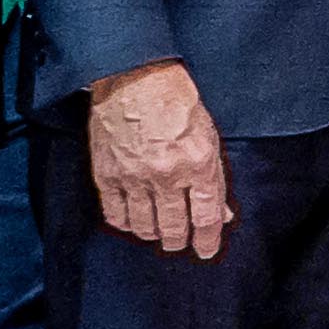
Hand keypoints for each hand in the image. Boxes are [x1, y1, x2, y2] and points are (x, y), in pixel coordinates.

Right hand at [89, 61, 232, 256]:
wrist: (135, 78)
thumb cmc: (177, 101)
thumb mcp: (209, 136)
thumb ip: (214, 177)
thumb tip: (221, 212)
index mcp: (199, 164)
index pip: (207, 217)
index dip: (208, 240)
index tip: (206, 251)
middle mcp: (167, 175)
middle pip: (174, 227)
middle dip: (178, 241)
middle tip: (179, 244)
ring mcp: (134, 177)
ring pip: (144, 226)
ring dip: (153, 235)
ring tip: (157, 234)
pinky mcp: (107, 174)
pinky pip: (115, 213)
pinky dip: (125, 223)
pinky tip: (132, 222)